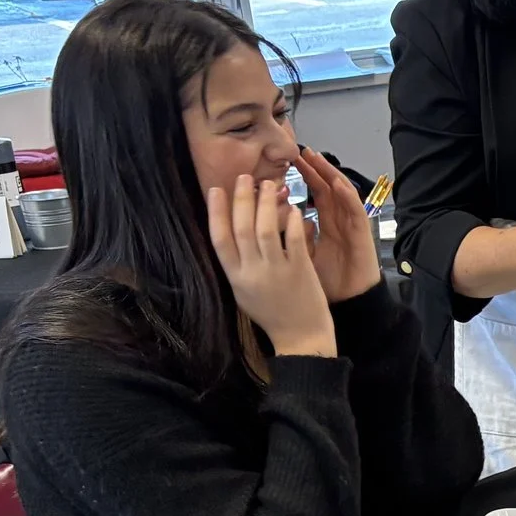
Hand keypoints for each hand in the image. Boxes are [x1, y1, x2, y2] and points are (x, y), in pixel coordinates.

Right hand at [208, 174, 332, 356]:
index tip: (216, 189)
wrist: (300, 337)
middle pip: (241, 229)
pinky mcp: (299, 271)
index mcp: (235, 277)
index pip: (219, 239)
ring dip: (265, 203)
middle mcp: (252, 272)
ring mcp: (275, 271)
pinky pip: (293, 240)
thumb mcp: (245, 291)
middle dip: (241, 199)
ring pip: (265, 229)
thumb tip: (231, 230)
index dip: (216, 212)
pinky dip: (291, 221)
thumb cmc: (272, 313)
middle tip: (244, 177)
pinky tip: (292, 207)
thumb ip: (238, 264)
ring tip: (268, 185)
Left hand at [291, 150, 378, 302]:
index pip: (314, 195)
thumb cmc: (328, 284)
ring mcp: (351, 225)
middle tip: (298, 151)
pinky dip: (347, 194)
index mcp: (325, 226)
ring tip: (315, 157)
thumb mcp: (302, 258)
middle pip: (326, 188)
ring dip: (329, 173)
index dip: (303, 178)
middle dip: (314, 169)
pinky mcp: (362, 234)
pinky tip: (336, 182)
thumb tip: (282, 220)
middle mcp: (339, 221)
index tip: (287, 163)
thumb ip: (293, 238)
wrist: (351, 304)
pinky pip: (355, 210)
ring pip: (341, 193)